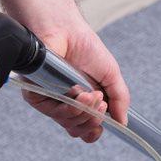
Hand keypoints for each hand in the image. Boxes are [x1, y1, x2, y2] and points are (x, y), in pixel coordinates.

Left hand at [21, 20, 130, 142]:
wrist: (65, 28)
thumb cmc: (85, 46)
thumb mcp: (110, 74)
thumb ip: (119, 99)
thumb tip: (123, 123)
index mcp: (81, 101)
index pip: (85, 129)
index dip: (94, 131)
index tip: (103, 124)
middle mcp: (64, 103)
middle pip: (78, 130)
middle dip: (94, 120)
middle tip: (102, 103)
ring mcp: (50, 100)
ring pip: (67, 124)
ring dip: (86, 112)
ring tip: (92, 94)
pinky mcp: (36, 94)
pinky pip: (53, 113)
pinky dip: (71, 106)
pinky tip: (78, 91)